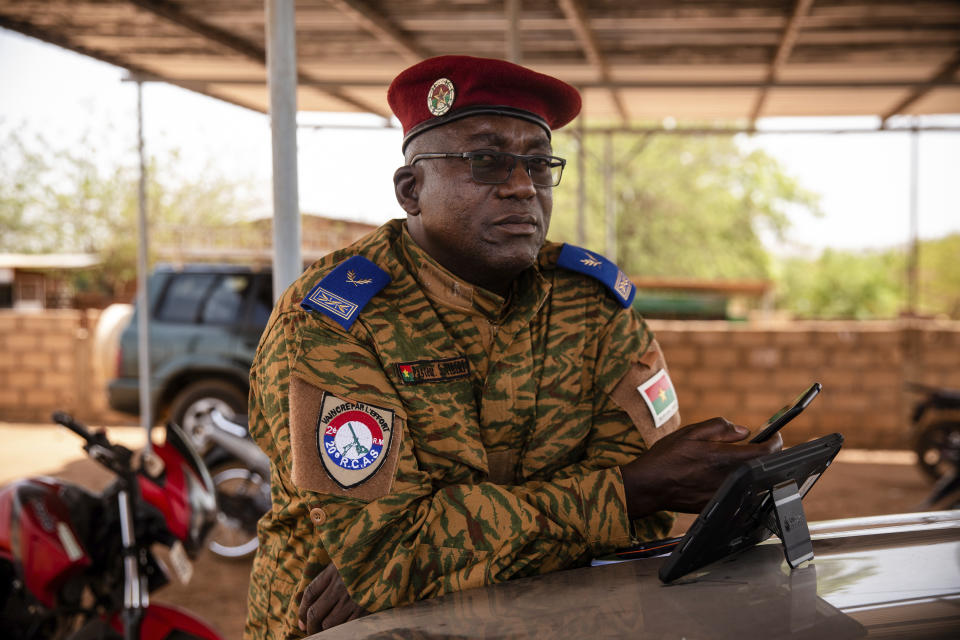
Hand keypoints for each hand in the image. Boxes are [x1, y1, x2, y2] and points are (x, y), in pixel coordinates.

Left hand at [298, 563, 367, 633]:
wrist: (393, 556)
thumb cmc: (368, 559)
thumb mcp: (346, 560)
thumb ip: (330, 574)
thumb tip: (306, 597)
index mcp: (333, 571)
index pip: (310, 593)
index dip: (301, 609)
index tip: (301, 619)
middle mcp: (340, 585)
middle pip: (315, 612)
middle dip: (309, 625)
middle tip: (309, 630)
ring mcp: (352, 598)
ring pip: (328, 623)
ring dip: (323, 630)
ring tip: (324, 631)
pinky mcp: (365, 607)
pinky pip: (346, 625)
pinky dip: (340, 630)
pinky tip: (340, 629)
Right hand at [620, 417, 781, 516]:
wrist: (649, 486)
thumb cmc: (666, 457)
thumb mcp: (690, 432)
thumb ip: (720, 427)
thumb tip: (743, 431)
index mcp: (724, 457)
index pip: (765, 451)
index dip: (775, 441)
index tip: (774, 436)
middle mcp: (728, 478)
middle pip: (762, 468)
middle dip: (765, 455)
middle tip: (761, 446)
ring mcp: (725, 494)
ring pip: (753, 482)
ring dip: (753, 470)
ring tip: (744, 461)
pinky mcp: (718, 504)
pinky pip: (738, 494)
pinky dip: (740, 484)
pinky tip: (729, 477)